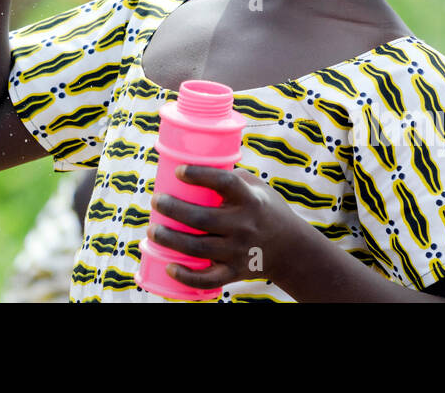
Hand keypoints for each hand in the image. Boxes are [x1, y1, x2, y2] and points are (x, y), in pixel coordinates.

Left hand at [146, 164, 305, 290]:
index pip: (225, 183)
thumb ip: (229, 177)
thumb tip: (192, 165)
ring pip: (199, 247)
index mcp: (250, 200)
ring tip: (153, 231)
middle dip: (173, 209)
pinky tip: (169, 266)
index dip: (200, 175)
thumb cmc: (264, 209)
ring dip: (170, 239)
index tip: (179, 171)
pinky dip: (187, 276)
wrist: (291, 249)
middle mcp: (245, 226)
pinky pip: (208, 279)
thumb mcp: (256, 187)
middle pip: (203, 218)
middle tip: (156, 201)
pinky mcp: (235, 272)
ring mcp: (239, 251)